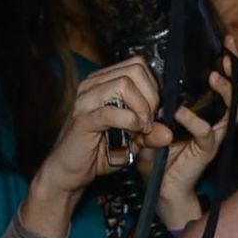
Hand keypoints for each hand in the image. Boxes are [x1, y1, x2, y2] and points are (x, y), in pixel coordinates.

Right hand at [22, 57, 171, 237]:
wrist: (69, 171)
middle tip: (150, 119)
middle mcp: (93, 86)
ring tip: (143, 127)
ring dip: (142, 107)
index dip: (153, 86)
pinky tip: (135, 130)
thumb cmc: (98, 151)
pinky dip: (130, 120)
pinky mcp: (82, 120)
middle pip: (135, 71)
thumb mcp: (132, 140)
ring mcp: (85, 101)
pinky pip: (111, 111)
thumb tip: (168, 131)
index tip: (156, 110)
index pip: (138, 65)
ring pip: (124, 84)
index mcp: (104, 83)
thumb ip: (150, 133)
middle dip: (151, 96)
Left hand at [137, 36, 237, 225]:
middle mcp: (219, 120)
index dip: (234, 62)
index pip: (231, 81)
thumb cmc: (160, 151)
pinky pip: (207, 132)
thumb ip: (158, 101)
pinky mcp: (207, 150)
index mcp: (212, 110)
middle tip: (228, 54)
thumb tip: (150, 73)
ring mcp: (216, 135)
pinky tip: (181, 111)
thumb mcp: (157, 119)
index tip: (228, 42)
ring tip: (214, 76)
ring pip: (237, 109)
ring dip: (228, 90)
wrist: (161, 186)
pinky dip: (194, 120)